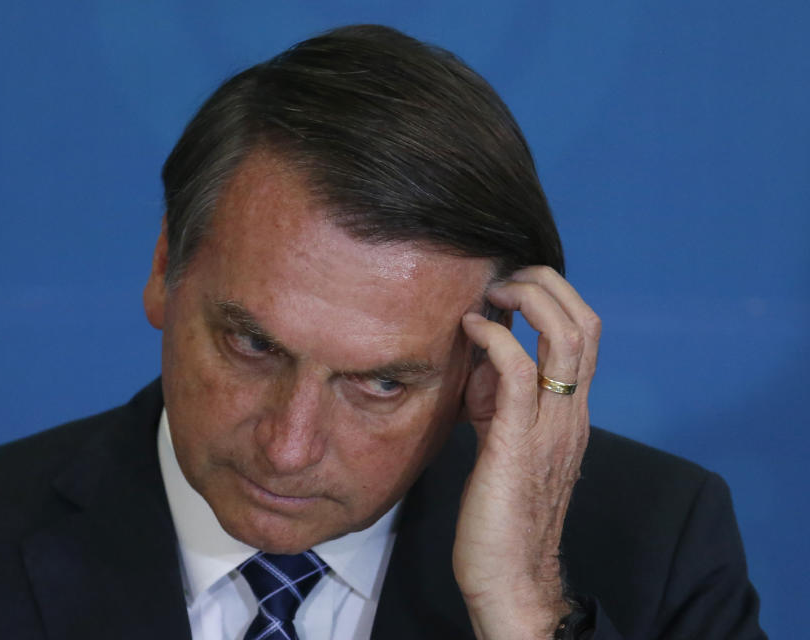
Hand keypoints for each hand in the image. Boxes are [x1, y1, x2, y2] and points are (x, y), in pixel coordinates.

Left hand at [452, 266, 599, 639]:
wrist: (509, 576)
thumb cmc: (501, 511)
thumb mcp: (502, 439)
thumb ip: (498, 396)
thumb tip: (480, 354)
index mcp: (572, 411)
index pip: (584, 333)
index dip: (553, 296)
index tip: (510, 288)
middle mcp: (573, 413)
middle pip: (585, 322)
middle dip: (546, 284)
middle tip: (503, 278)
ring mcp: (552, 426)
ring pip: (565, 338)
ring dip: (527, 300)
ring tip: (491, 294)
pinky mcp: (519, 443)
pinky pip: (517, 371)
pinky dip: (495, 338)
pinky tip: (469, 329)